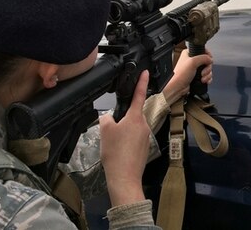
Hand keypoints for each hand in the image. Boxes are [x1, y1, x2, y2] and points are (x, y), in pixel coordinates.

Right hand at [99, 70, 149, 206]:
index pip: (139, 94)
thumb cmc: (116, 153)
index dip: (142, 82)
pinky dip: (126, 142)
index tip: (145, 72)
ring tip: (114, 145)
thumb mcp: (105, 130)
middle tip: (111, 132)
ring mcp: (145, 137)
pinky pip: (133, 140)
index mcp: (135, 117)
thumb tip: (109, 117)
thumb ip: (106, 118)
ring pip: (132, 128)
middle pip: (132, 115)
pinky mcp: (144, 148)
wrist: (124, 178)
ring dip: (123, 132)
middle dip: (121, 119)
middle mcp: (144, 125)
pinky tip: (119, 151)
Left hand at [163, 49, 212, 105]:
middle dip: (207, 68)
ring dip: (207, 74)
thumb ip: (203, 58)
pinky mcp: (197, 76)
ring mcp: (195, 68)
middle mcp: (192, 60)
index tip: (208, 60)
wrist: (178, 87)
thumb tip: (210, 59)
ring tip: (202, 78)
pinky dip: (207, 78)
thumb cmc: (180, 75)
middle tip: (203, 72)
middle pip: (207, 61)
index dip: (207, 55)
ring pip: (208, 69)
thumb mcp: (193, 62)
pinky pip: (207, 75)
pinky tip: (204, 81)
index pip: (203, 50)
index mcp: (189, 53)